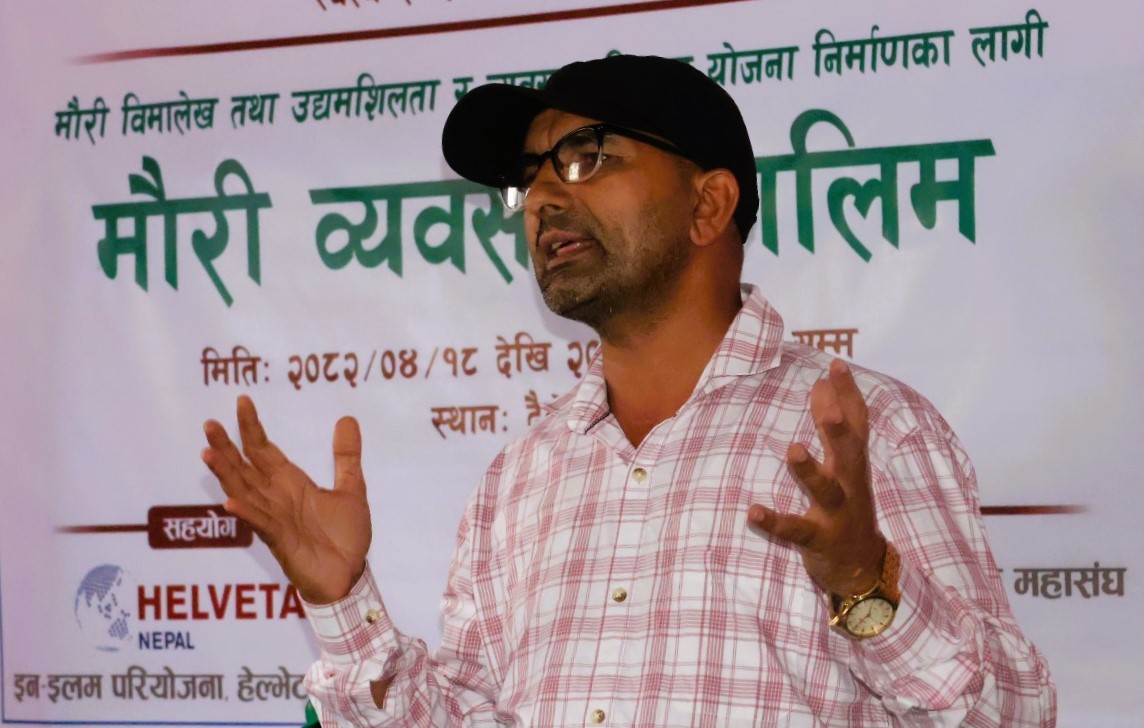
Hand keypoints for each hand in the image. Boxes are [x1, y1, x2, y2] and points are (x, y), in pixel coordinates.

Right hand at [201, 395, 371, 603]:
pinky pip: (260, 524)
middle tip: (209, 424)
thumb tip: (346, 419)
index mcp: (291, 484)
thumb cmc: (344, 537)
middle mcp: (276, 498)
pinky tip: (230, 501)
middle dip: (227, 447)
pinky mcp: (280, 541)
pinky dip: (246, 513)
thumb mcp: (352, 489)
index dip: (252, 427)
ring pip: (243, 492)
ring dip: (226, 474)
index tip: (242, 401)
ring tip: (208, 453)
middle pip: (245, 468)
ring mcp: (274, 519)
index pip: (264, 451)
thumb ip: (346, 456)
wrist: (349, 576)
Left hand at [747, 359, 884, 595]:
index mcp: (853, 465)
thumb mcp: (843, 464)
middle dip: (838, 425)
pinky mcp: (819, 540)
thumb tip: (820, 385)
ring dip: (809, 470)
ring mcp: (836, 514)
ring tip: (792, 448)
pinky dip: (774, 522)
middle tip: (826, 397)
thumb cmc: (848, 507)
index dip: (848, 394)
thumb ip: (831, 425)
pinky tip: (752, 511)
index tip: (835, 364)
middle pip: (849, 452)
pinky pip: (796, 531)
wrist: (863, 569)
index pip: (856, 424)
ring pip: (825, 490)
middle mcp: (849, 486)